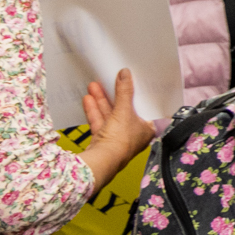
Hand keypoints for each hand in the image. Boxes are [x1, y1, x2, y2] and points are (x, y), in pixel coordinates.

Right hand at [79, 70, 151, 192]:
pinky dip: (94, 111)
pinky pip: (100, 122)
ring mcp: (117, 137)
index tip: (130, 81)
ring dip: (102, 100)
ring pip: (110, 115)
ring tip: (93, 84)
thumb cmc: (120, 139)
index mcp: (147, 127)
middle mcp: (134, 133)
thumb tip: (125, 73)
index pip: (143, 106)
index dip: (136, 93)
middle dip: (114, 94)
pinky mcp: (103, 140)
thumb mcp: (124, 111)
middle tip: (108, 79)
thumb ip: (124, 91)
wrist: (101, 162)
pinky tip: (87, 99)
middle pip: (124, 109)